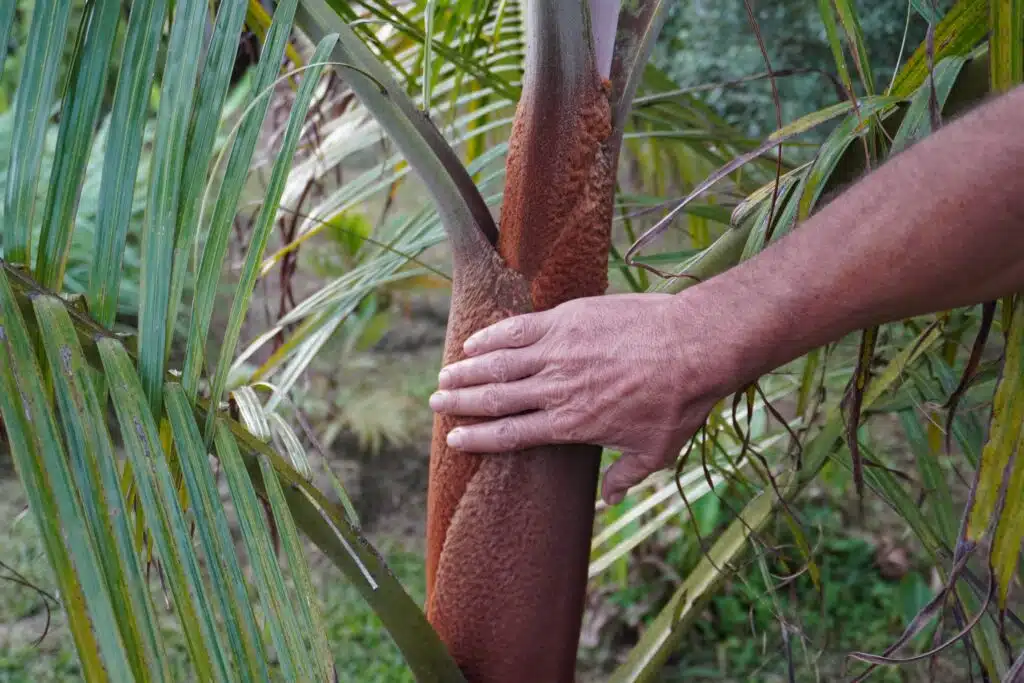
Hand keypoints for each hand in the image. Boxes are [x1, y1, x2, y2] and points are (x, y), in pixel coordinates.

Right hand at [428, 292, 740, 504]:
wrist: (695, 346)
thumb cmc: (679, 401)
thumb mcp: (656, 451)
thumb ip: (626, 477)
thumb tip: (610, 501)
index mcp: (571, 424)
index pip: (511, 433)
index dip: (478, 437)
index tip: (454, 439)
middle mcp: (556, 389)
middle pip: (495, 398)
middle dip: (460, 402)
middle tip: (435, 403)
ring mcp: (558, 351)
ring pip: (498, 363)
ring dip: (467, 370)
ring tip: (444, 375)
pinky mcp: (566, 319)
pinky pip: (517, 329)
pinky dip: (491, 336)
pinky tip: (473, 341)